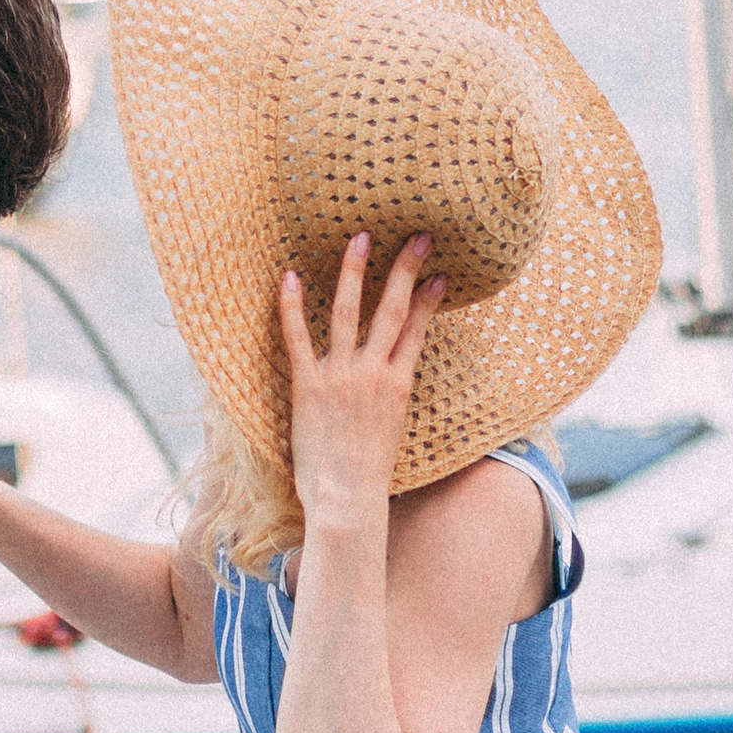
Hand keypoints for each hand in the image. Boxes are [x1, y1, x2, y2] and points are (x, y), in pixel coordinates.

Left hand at [278, 233, 445, 526]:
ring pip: (350, 313)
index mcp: (399, 385)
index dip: (429, 298)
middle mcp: (374, 373)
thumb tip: (391, 387)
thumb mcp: (391, 432)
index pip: (418, 330)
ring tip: (360, 238)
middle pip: (394, 310)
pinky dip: (293, 306)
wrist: (346, 498)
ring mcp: (342, 376)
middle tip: (419, 235)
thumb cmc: (367, 475)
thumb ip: (390, 401)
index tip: (440, 273)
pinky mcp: (309, 386)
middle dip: (407, 269)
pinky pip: (298, 338)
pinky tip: (291, 276)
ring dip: (356, 272)